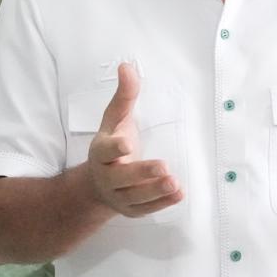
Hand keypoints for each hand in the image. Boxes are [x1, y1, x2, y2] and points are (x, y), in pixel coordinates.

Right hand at [86, 63, 182, 216]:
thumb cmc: (112, 146)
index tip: (127, 144)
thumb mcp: (115, 120)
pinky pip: (146, 210)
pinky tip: (179, 194)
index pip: (105, 150)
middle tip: (164, 166)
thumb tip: (127, 66)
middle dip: (142, 173)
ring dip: (155, 191)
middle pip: (122, 177)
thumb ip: (124, 96)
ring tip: (174, 182)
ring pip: (135, 197)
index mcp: (101, 153)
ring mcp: (118, 196)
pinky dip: (162, 204)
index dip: (115, 148)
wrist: (97, 185)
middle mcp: (107, 176)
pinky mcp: (131, 210)